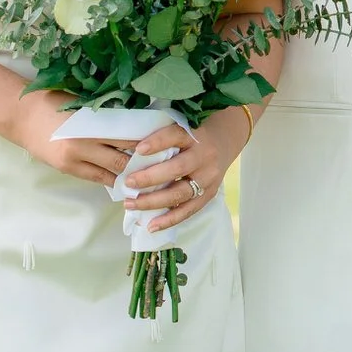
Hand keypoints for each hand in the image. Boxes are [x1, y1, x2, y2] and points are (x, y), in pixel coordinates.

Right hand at [4, 90, 147, 187]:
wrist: (22, 115)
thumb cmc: (55, 102)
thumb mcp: (83, 105)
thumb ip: (106, 116)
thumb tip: (136, 123)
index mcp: (91, 123)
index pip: (127, 136)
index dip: (147, 143)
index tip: (163, 144)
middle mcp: (85, 144)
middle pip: (122, 158)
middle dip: (142, 163)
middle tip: (161, 164)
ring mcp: (75, 159)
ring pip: (111, 172)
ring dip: (128, 175)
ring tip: (147, 176)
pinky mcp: (68, 169)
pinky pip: (96, 178)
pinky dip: (111, 178)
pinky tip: (125, 181)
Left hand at [118, 108, 253, 232]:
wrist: (224, 141)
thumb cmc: (192, 133)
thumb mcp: (182, 125)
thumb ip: (161, 134)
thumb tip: (127, 146)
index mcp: (195, 134)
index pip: (176, 135)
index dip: (158, 142)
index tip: (138, 149)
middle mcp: (204, 155)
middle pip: (177, 168)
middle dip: (150, 177)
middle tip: (128, 182)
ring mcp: (208, 177)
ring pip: (181, 193)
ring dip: (153, 201)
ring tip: (130, 204)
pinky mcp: (209, 194)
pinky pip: (188, 210)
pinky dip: (169, 219)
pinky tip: (151, 226)